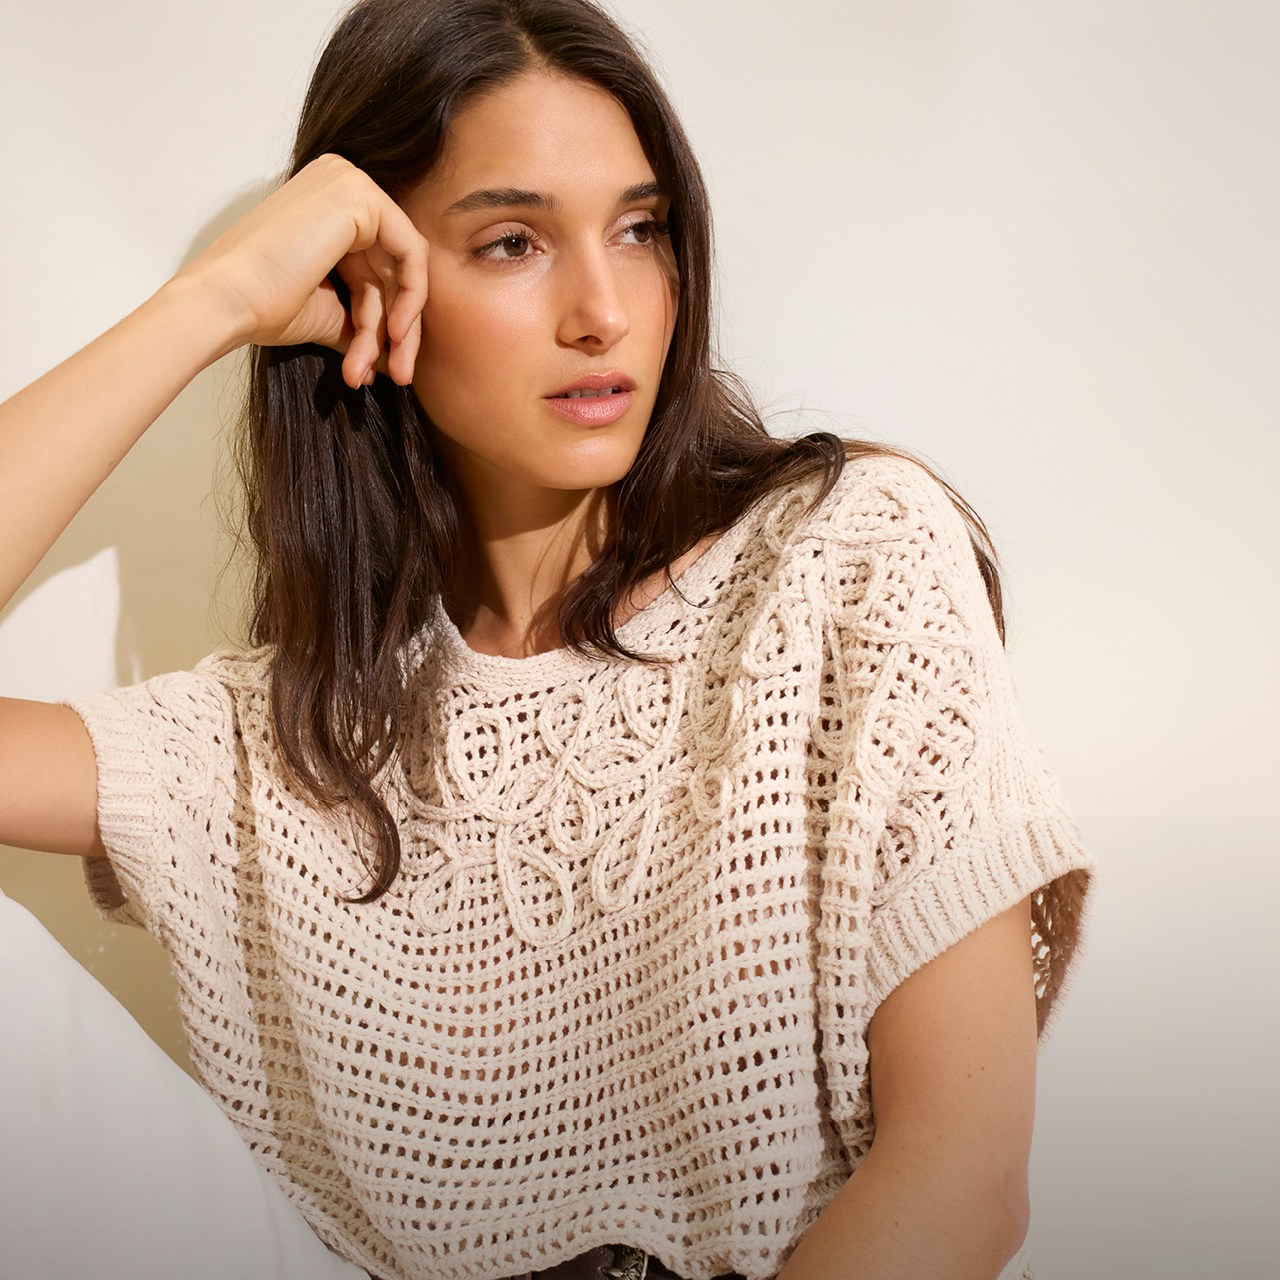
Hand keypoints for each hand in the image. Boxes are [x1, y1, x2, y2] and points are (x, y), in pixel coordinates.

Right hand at [174, 154, 427, 388]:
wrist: (225, 301)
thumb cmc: (262, 306)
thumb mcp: (328, 312)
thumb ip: (364, 320)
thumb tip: (393, 350)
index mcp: (328, 206)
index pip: (376, 268)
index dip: (384, 323)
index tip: (382, 366)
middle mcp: (341, 185)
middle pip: (392, 268)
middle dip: (397, 330)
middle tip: (398, 375)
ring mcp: (349, 184)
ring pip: (404, 267)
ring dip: (399, 327)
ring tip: (390, 370)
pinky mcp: (360, 196)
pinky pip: (412, 253)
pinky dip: (411, 298)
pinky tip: (394, 335)